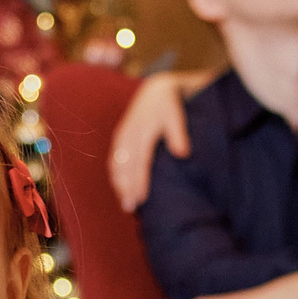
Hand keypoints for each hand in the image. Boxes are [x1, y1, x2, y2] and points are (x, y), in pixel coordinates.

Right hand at [109, 71, 197, 211]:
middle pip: (125, 165)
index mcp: (143, 128)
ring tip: (125, 205)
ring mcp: (122, 135)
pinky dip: (116, 176)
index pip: (140, 159)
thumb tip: (183, 153)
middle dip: (126, 187)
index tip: (141, 198)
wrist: (156, 90)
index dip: (139, 180)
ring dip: (119, 184)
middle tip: (130, 208)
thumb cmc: (170, 104)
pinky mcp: (119, 137)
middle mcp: (129, 132)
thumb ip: (179, 132)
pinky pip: (114, 159)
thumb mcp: (176, 113)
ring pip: (116, 164)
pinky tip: (121, 190)